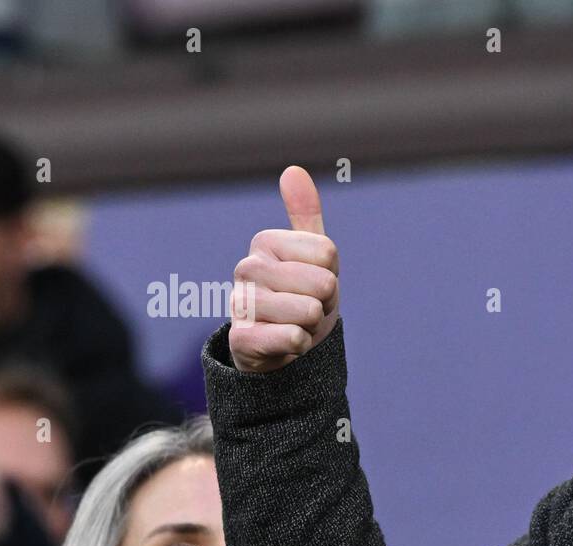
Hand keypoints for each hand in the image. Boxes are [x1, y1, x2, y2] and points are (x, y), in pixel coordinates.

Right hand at [228, 165, 340, 372]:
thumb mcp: (309, 255)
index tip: (313, 284)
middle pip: (324, 283)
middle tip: (305, 308)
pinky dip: (299, 345)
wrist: (276, 347)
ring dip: (312, 326)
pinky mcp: (242, 339)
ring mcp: (241, 303)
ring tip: (293, 324)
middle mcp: (247, 268)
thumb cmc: (298, 296)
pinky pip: (294, 338)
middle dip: (324, 303)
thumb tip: (293, 171)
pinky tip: (284, 343)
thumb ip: (305, 214)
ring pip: (311, 312)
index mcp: (265, 242)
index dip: (331, 275)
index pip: (329, 254)